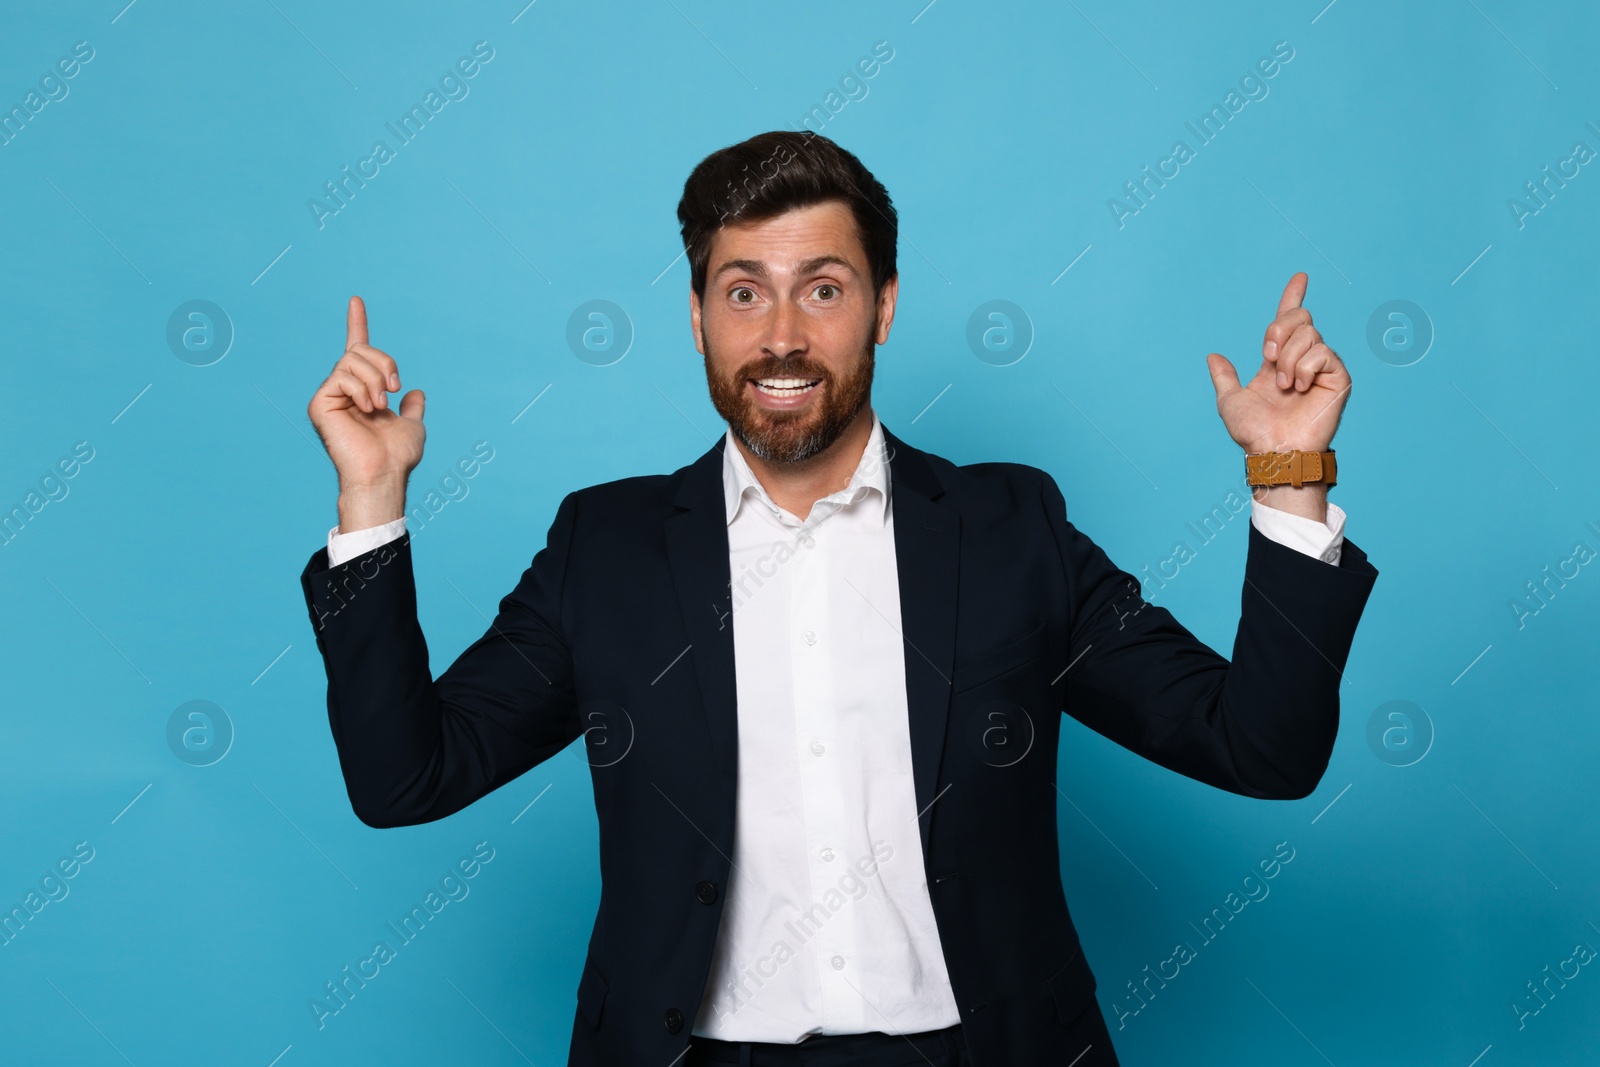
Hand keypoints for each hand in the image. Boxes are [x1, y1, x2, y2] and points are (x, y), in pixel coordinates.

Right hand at [307, 296, 425, 528]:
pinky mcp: (319, 403)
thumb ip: (412, 408)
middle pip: (360, 350)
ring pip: (352, 360)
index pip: (357, 351)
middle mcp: (343, 390)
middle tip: (395, 389)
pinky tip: (366, 408)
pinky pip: (341, 376)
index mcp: (362, 391)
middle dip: (384, 363)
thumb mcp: (412, 426)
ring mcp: (330, 396)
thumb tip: (415, 393)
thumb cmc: (398, 456)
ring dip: (376, 380)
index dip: (357, 324)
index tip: (356, 300)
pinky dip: (360, 389)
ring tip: (380, 406)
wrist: (385, 473)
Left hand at [1205, 272, 1350, 454]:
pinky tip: (1299, 387)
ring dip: (1287, 358)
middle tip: (1267, 358)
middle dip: (1277, 331)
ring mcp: (1321, 367)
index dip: (1293, 296)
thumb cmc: (1253, 432)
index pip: (1288, 321)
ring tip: (1284, 386)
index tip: (1301, 276)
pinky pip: (1322, 352)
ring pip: (1309, 334)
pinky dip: (1304, 367)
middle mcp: (1302, 359)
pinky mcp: (1338, 377)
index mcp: (1278, 360)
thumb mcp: (1230, 400)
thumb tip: (1213, 356)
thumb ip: (1224, 377)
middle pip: (1299, 317)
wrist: (1273, 450)